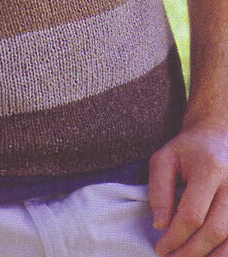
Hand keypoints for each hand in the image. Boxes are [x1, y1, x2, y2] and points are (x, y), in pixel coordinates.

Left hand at [149, 125, 227, 255]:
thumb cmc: (188, 150)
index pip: (192, 214)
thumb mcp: (164, 159)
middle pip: (214, 231)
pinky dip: (223, 251)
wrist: (218, 136)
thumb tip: (160, 225)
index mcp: (209, 168)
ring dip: (209, 256)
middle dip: (191, 251)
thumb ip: (158, 190)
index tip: (161, 248)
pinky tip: (208, 254)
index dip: (175, 237)